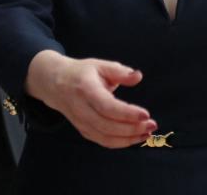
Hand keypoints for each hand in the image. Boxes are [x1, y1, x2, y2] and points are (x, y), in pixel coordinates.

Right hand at [26, 50, 156, 147]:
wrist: (54, 83)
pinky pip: (101, 141)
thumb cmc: (82, 73)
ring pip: (104, 137)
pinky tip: (135, 138)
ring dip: (128, 139)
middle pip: (107, 125)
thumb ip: (120, 71)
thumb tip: (138, 76)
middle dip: (132, 128)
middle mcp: (81, 109)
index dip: (127, 113)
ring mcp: (80, 122)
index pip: (107, 106)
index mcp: (86, 89)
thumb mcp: (100, 65)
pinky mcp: (82, 130)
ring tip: (147, 133)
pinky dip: (119, 143)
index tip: (146, 114)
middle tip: (152, 124)